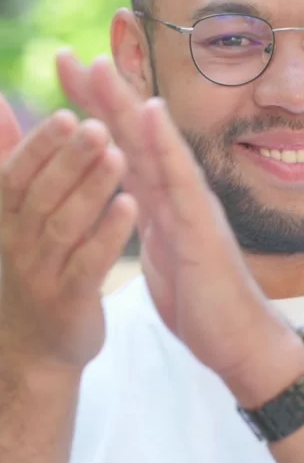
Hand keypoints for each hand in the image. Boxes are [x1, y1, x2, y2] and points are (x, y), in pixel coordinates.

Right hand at [0, 94, 136, 373]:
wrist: (32, 348)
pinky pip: (88, 264)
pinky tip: (131, 206)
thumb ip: (6, 157)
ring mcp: (42, 273)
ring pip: (66, 225)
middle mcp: (18, 243)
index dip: (41, 145)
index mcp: (5, 217)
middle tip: (99, 127)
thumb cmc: (30, 264)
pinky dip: (109, 235)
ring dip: (92, 189)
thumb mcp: (11, 212)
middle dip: (70, 159)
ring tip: (118, 157)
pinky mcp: (69, 301)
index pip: (16, 174)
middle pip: (43, 194)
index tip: (69, 113)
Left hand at [58, 53, 303, 398]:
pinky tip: (151, 113)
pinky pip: (181, 182)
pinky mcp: (203, 229)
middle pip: (133, 136)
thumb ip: (148, 219)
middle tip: (67, 54)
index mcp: (159, 201)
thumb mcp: (160, 252)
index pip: (120, 146)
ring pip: (154, 148)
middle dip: (100, 93)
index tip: (65, 73)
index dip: (93, 109)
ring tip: (100, 65)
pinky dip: (165, 145)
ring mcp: (191, 207)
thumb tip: (130, 201)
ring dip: (126, 104)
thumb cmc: (201, 299)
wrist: (239, 340)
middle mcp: (175, 194)